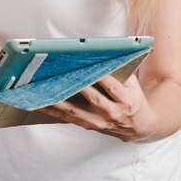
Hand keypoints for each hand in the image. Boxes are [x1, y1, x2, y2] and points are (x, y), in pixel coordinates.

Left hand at [40, 73, 154, 141]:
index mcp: (126, 99)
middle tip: (61, 75)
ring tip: (44, 91)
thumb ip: (119, 71)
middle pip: (93, 99)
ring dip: (59, 101)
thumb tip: (100, 54)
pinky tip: (41, 103)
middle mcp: (113, 112)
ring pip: (76, 111)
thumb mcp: (133, 84)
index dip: (101, 77)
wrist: (139, 126)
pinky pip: (68, 118)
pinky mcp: (89, 125)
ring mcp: (100, 121)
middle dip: (77, 86)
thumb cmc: (133, 98)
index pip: (112, 86)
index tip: (89, 66)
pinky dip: (54, 111)